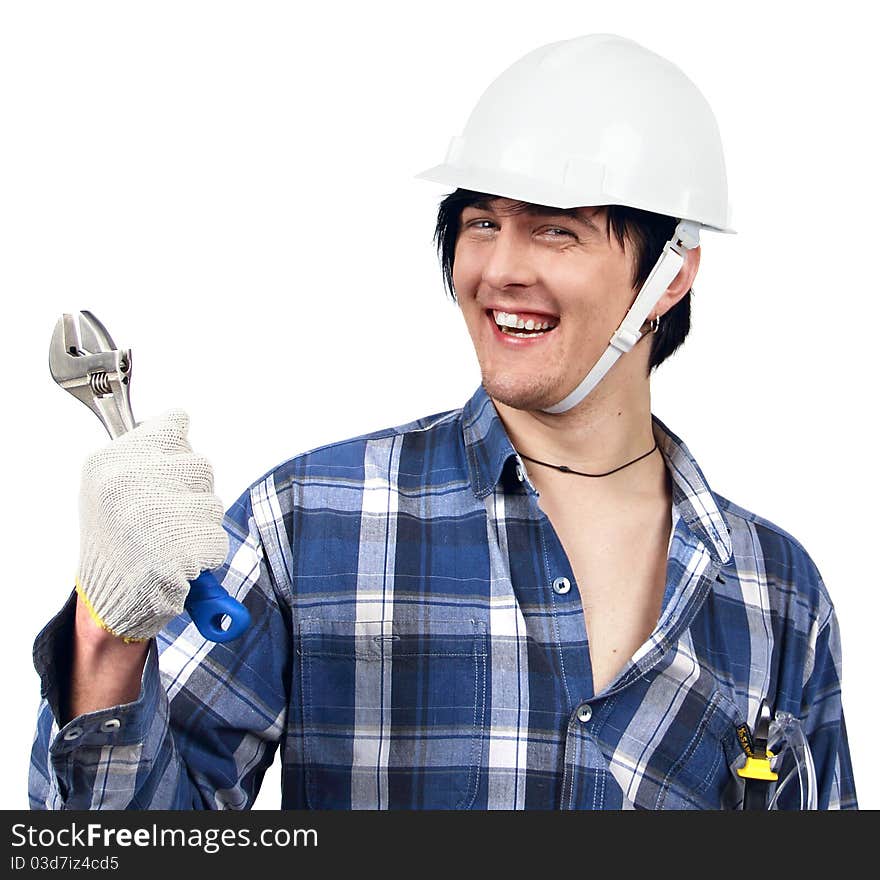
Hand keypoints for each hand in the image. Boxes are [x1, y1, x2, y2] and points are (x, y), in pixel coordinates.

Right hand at [77, 409, 227, 640]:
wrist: (107, 602)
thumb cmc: (115, 542)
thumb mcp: (108, 486)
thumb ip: (144, 453)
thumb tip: (180, 422)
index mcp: (108, 462)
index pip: (174, 424)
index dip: (178, 449)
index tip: (168, 469)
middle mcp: (129, 483)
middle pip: (200, 464)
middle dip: (193, 492)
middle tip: (165, 519)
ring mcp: (153, 516)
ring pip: (212, 502)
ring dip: (201, 524)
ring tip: (169, 541)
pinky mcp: (178, 549)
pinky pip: (217, 538)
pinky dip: (207, 554)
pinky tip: (180, 562)